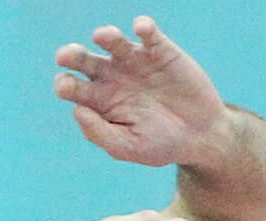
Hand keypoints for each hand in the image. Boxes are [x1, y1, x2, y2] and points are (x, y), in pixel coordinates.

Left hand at [53, 17, 230, 168]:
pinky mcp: (159, 50)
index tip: (68, 88)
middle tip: (65, 56)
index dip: (64, 84)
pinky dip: (143, 26)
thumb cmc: (161, 145)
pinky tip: (142, 29)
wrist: (201, 136)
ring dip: (105, 34)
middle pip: (82, 58)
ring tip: (103, 37)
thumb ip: (100, 133)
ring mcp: (134, 61)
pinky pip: (147, 32)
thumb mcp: (129, 147)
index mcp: (98, 100)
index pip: (71, 86)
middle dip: (71, 54)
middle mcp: (111, 76)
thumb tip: (76, 110)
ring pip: (111, 39)